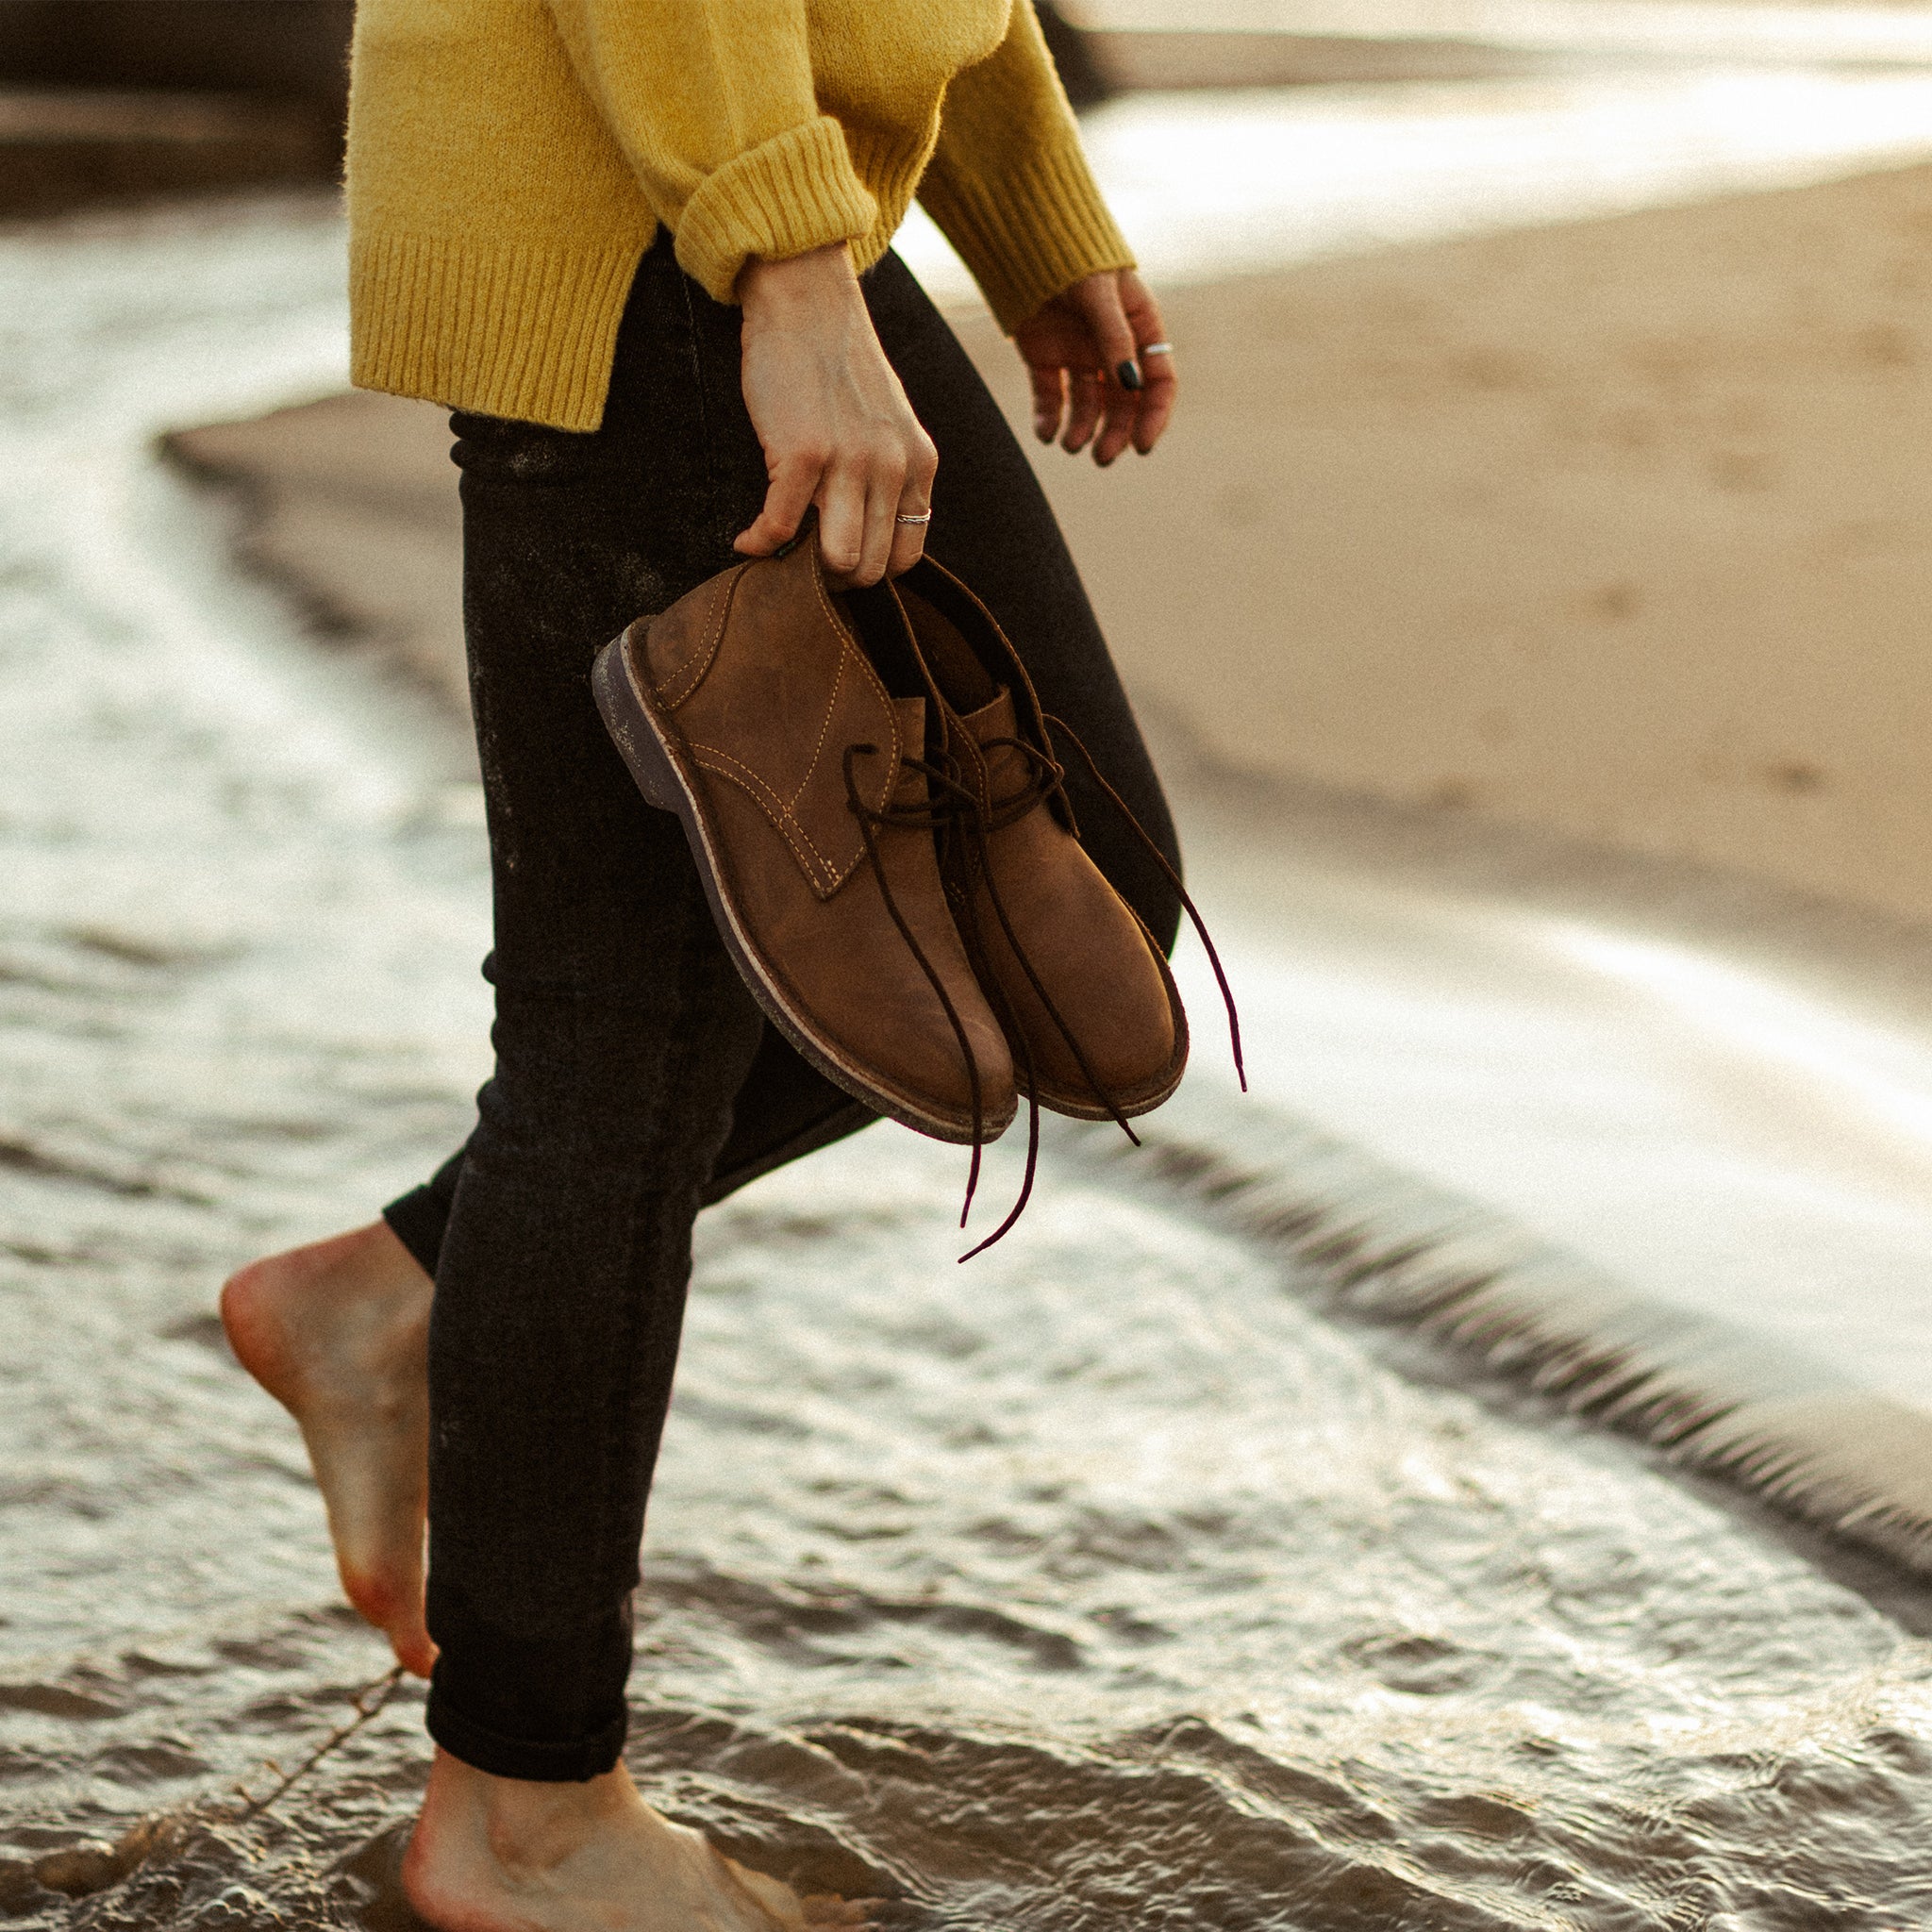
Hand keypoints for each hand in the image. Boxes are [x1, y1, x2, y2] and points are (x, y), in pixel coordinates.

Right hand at [734, 244, 937, 584]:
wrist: (806, 300)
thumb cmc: (836, 363)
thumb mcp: (887, 422)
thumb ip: (888, 474)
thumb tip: (864, 532)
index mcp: (919, 464)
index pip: (907, 556)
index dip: (870, 571)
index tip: (838, 562)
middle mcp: (893, 467)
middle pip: (872, 568)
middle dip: (833, 580)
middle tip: (802, 568)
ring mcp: (850, 461)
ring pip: (839, 560)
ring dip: (802, 573)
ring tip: (780, 558)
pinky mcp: (802, 453)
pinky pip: (782, 528)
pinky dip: (759, 544)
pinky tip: (747, 540)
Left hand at [1013, 268, 1174, 464]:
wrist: (1022, 238)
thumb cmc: (1071, 257)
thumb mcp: (1099, 294)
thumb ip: (1115, 338)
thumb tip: (1131, 388)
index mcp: (1139, 328)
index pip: (1157, 382)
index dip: (1153, 416)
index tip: (1142, 447)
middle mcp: (1112, 347)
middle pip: (1122, 403)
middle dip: (1114, 432)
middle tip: (1101, 458)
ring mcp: (1078, 354)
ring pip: (1087, 405)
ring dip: (1082, 430)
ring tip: (1070, 446)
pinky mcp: (1045, 358)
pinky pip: (1051, 397)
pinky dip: (1049, 418)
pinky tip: (1046, 434)